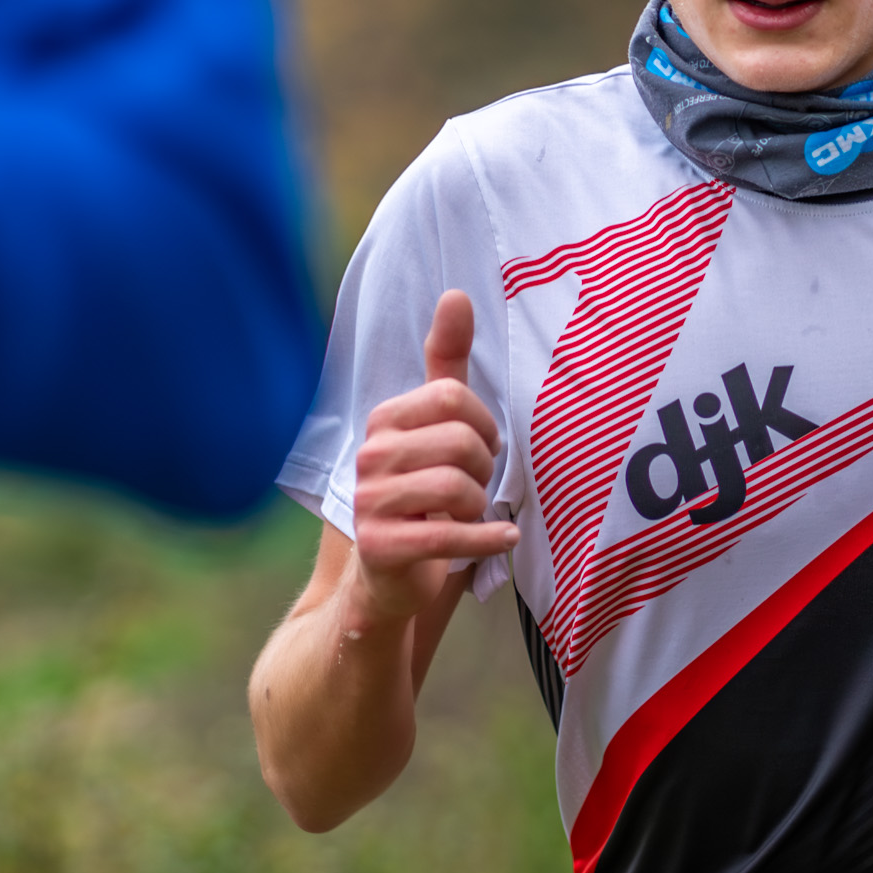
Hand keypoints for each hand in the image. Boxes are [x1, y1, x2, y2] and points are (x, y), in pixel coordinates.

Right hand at [348, 291, 512, 625]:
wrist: (390, 579)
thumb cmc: (424, 495)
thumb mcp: (437, 426)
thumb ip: (445, 362)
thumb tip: (457, 294)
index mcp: (384, 419)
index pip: (454, 397)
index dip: (485, 426)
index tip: (483, 450)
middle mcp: (369, 455)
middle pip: (460, 442)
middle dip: (484, 470)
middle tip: (475, 489)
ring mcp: (369, 502)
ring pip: (457, 488)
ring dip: (481, 507)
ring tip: (471, 515)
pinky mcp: (380, 547)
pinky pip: (450, 534)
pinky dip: (488, 540)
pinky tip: (502, 539)